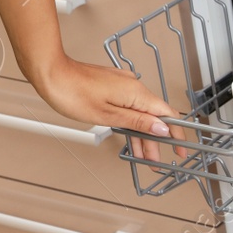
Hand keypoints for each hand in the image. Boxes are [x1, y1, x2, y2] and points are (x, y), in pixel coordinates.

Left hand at [26, 55, 184, 163]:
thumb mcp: (107, 115)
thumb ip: (137, 123)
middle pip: (153, 117)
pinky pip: (129, 107)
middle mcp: (133, 87)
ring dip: (142, 134)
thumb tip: (161, 128)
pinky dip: (131, 123)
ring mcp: (123, 85)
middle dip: (156, 140)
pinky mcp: (113, 86)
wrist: (50, 72)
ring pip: (140, 114)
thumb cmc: (71, 90)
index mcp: (136, 94)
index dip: (177, 133)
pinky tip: (130, 135)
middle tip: (156, 160)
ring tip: (142, 155)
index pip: (168, 115)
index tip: (181, 147)